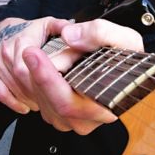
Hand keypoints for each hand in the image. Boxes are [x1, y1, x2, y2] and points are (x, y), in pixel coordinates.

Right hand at [0, 16, 65, 113]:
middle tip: (51, 99)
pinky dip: (13, 103)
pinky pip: (0, 93)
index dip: (42, 78)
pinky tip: (26, 107)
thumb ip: (62, 27)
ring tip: (43, 103)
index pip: (29, 65)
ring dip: (28, 98)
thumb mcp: (48, 25)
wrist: (4, 31)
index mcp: (22, 41)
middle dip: (37, 91)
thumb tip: (72, 33)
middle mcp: (6, 51)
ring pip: (12, 87)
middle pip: (20, 78)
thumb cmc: (30, 30)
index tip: (56, 86)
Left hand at [21, 19, 144, 134]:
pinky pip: (38, 100)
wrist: (125, 71)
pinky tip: (49, 65)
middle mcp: (85, 122)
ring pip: (41, 102)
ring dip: (40, 75)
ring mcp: (69, 122)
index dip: (47, 78)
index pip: (67, 103)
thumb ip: (100, 33)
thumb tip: (69, 36)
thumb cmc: (126, 58)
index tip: (32, 52)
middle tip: (29, 49)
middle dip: (38, 73)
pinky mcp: (57, 116)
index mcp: (104, 109)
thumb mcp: (125, 39)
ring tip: (61, 55)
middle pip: (50, 102)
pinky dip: (37, 80)